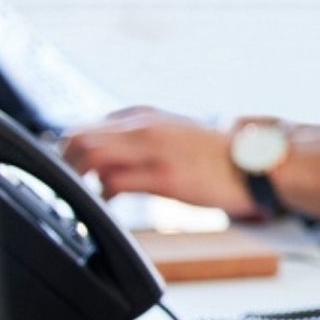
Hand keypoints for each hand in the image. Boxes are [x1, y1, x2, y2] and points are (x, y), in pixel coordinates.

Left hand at [61, 106, 255, 216]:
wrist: (253, 164)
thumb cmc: (214, 156)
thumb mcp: (173, 135)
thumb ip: (140, 138)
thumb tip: (107, 158)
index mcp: (145, 115)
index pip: (86, 126)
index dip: (70, 153)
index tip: (71, 174)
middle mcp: (145, 125)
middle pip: (79, 137)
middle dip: (66, 166)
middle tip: (71, 189)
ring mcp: (154, 149)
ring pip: (90, 155)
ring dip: (78, 180)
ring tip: (86, 198)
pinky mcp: (164, 176)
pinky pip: (114, 183)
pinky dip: (101, 196)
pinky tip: (108, 204)